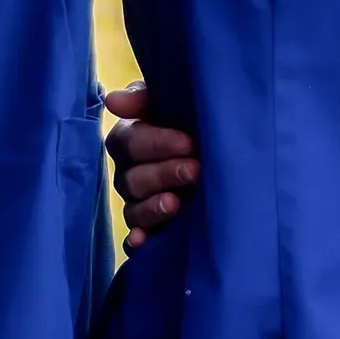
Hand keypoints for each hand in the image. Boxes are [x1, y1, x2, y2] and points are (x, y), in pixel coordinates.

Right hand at [103, 84, 201, 249]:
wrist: (226, 152)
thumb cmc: (195, 120)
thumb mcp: (176, 101)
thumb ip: (144, 97)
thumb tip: (113, 100)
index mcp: (132, 140)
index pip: (128, 142)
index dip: (155, 143)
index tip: (188, 143)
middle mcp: (131, 173)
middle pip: (131, 178)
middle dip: (163, 174)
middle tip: (194, 170)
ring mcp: (139, 203)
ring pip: (133, 209)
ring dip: (152, 207)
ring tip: (176, 203)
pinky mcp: (151, 229)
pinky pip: (133, 240)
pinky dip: (136, 241)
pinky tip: (142, 240)